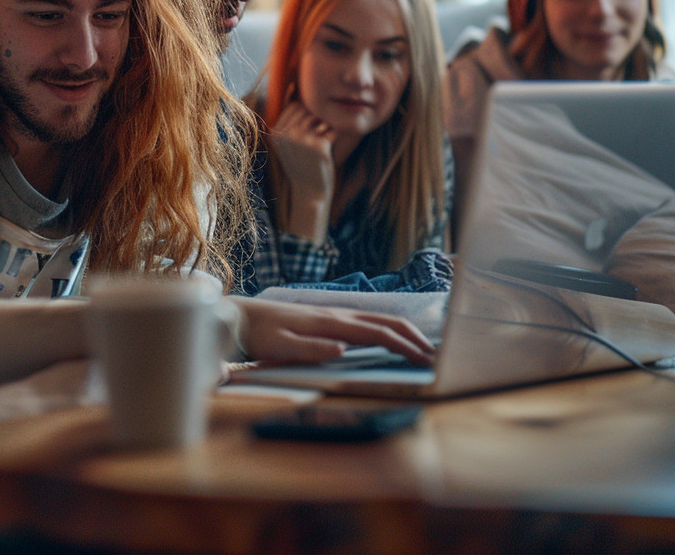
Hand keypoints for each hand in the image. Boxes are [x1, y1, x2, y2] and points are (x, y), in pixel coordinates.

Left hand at [227, 296, 435, 366]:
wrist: (239, 316)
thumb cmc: (258, 335)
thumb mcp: (279, 346)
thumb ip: (309, 349)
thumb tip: (343, 349)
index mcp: (330, 323)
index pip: (377, 333)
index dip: (404, 345)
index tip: (426, 359)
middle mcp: (336, 315)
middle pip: (384, 322)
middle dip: (412, 337)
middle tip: (435, 355)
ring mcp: (332, 314)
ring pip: (376, 319)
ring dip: (401, 331)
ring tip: (420, 346)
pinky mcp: (326, 318)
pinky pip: (364, 321)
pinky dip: (385, 329)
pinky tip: (388, 337)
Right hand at [270, 102, 336, 239]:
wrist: (309, 192)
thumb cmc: (301, 164)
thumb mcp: (287, 142)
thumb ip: (289, 118)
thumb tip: (293, 86)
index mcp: (276, 132)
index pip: (294, 106)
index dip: (306, 113)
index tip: (309, 128)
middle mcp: (286, 134)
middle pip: (308, 109)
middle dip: (317, 119)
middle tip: (318, 136)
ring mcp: (302, 140)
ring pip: (321, 118)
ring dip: (326, 127)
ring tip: (322, 141)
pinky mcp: (318, 147)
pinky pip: (332, 130)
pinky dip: (334, 137)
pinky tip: (328, 150)